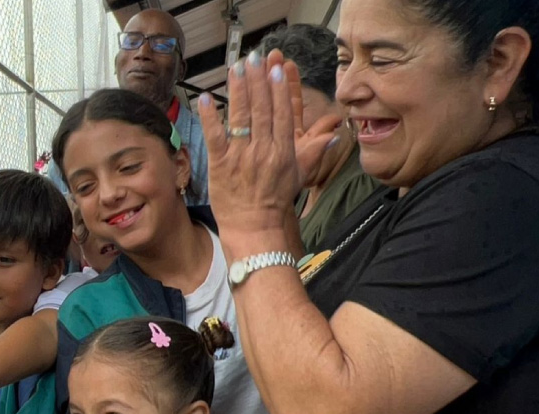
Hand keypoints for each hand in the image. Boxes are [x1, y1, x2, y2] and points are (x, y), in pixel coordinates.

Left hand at [199, 50, 337, 235]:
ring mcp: (241, 157)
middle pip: (262, 109)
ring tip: (235, 69)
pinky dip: (209, 116)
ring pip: (240, 117)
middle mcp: (264, 150)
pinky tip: (206, 98)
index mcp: (284, 151)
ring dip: (238, 90)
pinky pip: (215, 136)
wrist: (255, 228)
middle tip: (254, 58)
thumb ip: (313, 151)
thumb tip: (332, 135)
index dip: (278, 88)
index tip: (275, 68)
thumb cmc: (275, 203)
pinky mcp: (220, 164)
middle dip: (258, 80)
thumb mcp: (299, 175)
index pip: (282, 112)